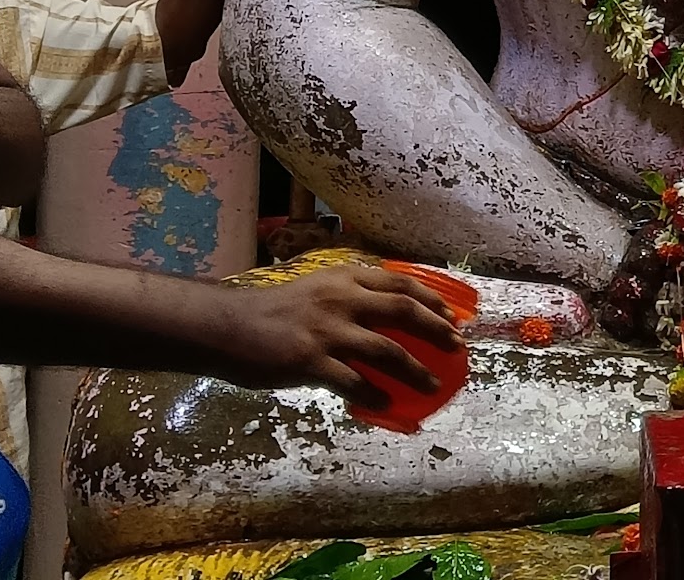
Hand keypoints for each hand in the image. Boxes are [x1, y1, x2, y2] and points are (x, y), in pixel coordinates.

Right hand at [213, 265, 465, 407]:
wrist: (227, 327)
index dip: (431, 299)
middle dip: (436, 329)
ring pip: (387, 350)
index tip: (451, 315)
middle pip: (403, 311)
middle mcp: (342, 299)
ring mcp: (328, 331)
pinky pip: (353, 382)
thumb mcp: (317, 289)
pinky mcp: (310, 362)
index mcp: (346, 278)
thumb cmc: (272, 311)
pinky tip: (387, 405)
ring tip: (433, 385)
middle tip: (456, 345)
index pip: (400, 282)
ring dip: (415, 370)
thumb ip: (348, 298)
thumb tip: (381, 319)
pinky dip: (375, 395)